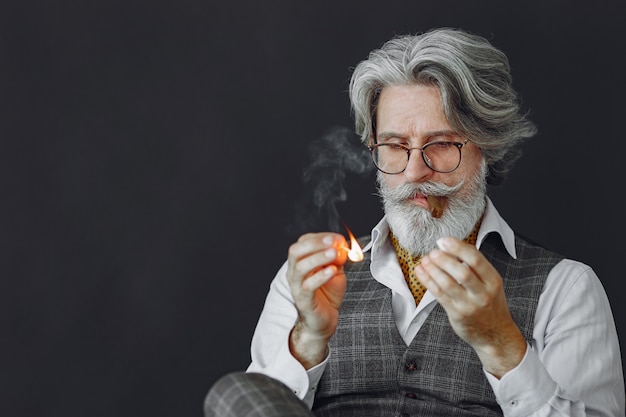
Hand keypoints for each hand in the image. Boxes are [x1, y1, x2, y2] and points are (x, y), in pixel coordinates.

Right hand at [286, 233, 347, 368]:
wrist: (324, 321)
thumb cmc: (327, 294)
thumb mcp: (335, 271)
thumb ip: (338, 258)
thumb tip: (342, 245)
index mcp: (301, 262)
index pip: (304, 242)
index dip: (320, 237)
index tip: (338, 238)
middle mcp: (295, 272)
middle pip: (296, 251)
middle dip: (315, 243)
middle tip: (332, 242)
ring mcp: (297, 286)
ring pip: (300, 267)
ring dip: (318, 257)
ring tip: (334, 254)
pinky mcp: (303, 301)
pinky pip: (308, 286)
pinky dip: (320, 276)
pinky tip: (331, 271)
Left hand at [415, 237, 526, 377]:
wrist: (495, 335)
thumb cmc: (490, 304)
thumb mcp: (491, 283)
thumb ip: (476, 267)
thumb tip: (453, 246)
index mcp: (493, 280)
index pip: (476, 259)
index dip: (457, 247)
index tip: (443, 240)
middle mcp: (483, 293)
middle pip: (461, 272)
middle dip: (444, 259)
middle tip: (433, 252)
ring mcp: (469, 305)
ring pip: (448, 284)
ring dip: (433, 270)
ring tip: (425, 260)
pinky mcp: (457, 314)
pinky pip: (439, 294)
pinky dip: (428, 281)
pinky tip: (421, 272)